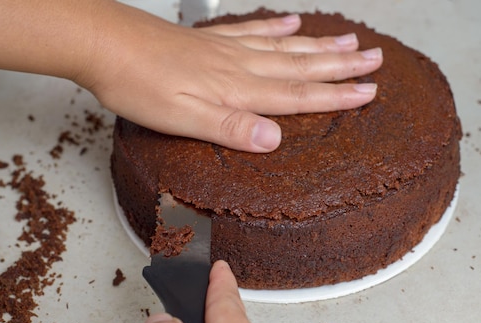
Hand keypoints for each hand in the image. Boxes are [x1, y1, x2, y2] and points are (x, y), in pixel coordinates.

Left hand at [0, 0, 381, 151]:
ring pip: (285, 47)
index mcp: (239, 89)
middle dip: (341, 66)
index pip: (298, 96)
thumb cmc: (140, 85)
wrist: (105, 45)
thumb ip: (232, 128)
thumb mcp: (185, 118)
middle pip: (301, 66)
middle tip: (375, 58)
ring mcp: (227, 50)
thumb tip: (275, 139)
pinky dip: (276, 28)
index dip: (336, 96)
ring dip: (318, 47)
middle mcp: (241, 66)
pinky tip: (290, 24)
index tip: (368, 92)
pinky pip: (253, 31)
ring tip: (347, 41)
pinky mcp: (210, 42)